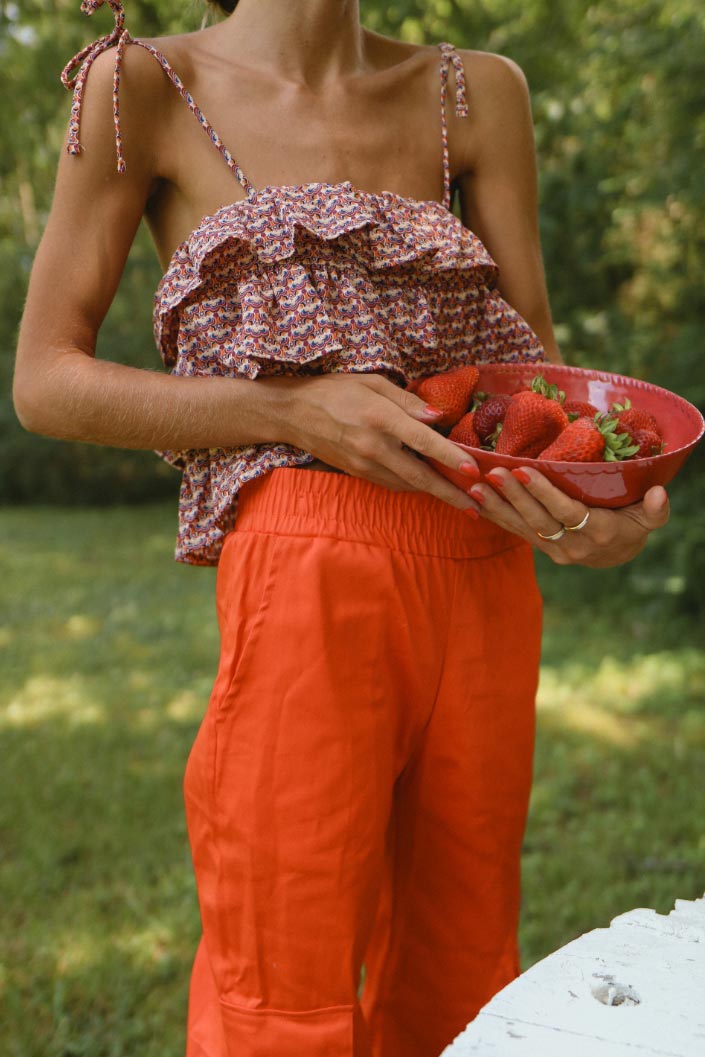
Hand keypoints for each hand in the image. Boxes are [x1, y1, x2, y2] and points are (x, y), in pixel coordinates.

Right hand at [271, 372, 480, 510]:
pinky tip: (428, 484)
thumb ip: (407, 401)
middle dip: (449, 493)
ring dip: (434, 492)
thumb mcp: (373, 383)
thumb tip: (437, 417)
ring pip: (407, 484)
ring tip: (460, 498)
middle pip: (419, 476)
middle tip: (476, 506)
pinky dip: (412, 486)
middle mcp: (374, 446)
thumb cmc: (335, 390)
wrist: (293, 414)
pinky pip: (391, 483)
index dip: (450, 457)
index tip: (472, 470)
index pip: (423, 441)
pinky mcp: (357, 473)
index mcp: (380, 418)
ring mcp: (364, 464)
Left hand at [466, 467, 669, 567]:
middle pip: (538, 519)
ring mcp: (552, 548)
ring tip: (474, 487)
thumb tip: (658, 493)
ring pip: (521, 526)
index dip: (544, 493)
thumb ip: (654, 510)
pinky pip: (514, 530)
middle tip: (492, 473)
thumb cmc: (632, 525)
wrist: (616, 555)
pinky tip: (472, 501)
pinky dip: (493, 515)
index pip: (567, 512)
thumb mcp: (648, 520)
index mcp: (598, 532)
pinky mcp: (539, 546)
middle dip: (513, 496)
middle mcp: (572, 544)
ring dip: (496, 506)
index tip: (524, 471)